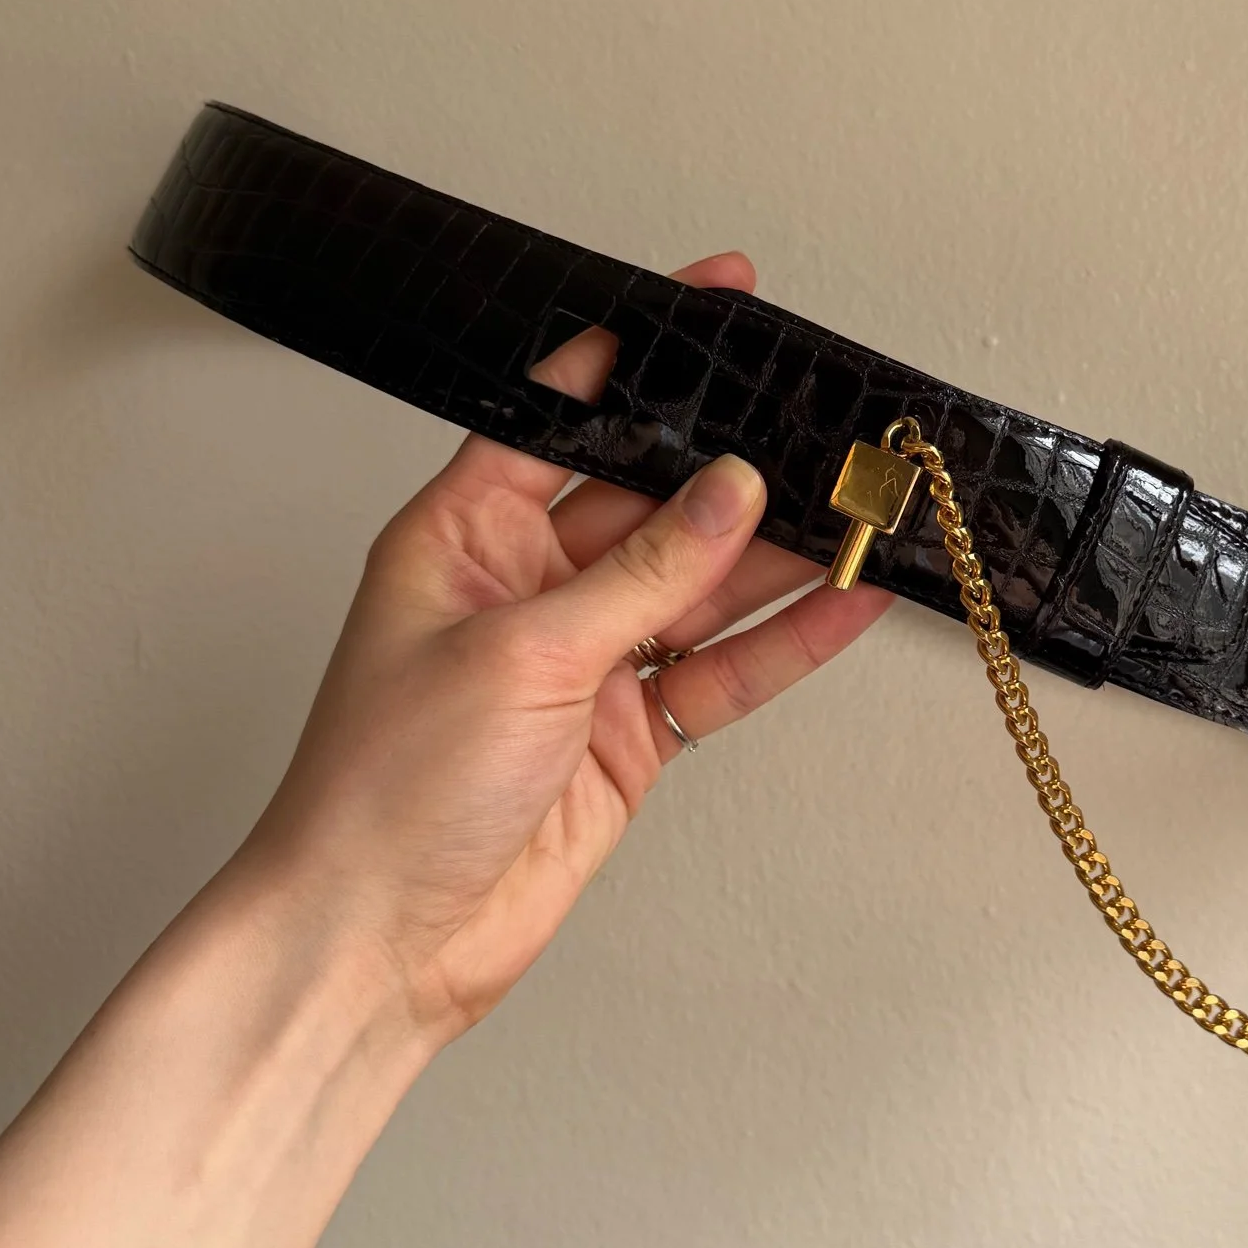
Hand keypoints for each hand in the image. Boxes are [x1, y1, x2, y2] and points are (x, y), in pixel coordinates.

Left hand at [232, 252, 888, 1041]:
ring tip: (865, 510)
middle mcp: (527, 585)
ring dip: (782, 555)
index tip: (714, 304)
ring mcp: (585, 661)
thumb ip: (641, 571)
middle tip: (825, 428)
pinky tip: (847, 604)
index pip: (563, 413)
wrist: (383, 942)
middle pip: (654, 500)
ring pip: (703, 585)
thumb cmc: (386, 790)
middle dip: (738, 467)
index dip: (640, 356)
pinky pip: (723, 669)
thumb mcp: (520, 651)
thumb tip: (729, 490)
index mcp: (465, 532)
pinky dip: (787, 642)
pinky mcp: (630, 732)